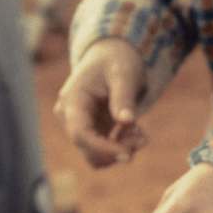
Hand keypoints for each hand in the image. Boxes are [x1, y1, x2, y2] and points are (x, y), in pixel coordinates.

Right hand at [56, 39, 147, 167]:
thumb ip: (124, 98)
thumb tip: (127, 121)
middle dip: (117, 150)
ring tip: (141, 134)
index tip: (129, 154)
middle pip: (88, 149)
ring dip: (120, 151)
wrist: (112, 56)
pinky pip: (103, 151)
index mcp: (72, 101)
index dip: (104, 149)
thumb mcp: (124, 74)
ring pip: (96, 156)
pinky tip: (135, 130)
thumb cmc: (116, 61)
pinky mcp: (90, 131)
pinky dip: (121, 147)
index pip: (81, 135)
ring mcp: (78, 125)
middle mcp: (69, 117)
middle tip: (143, 137)